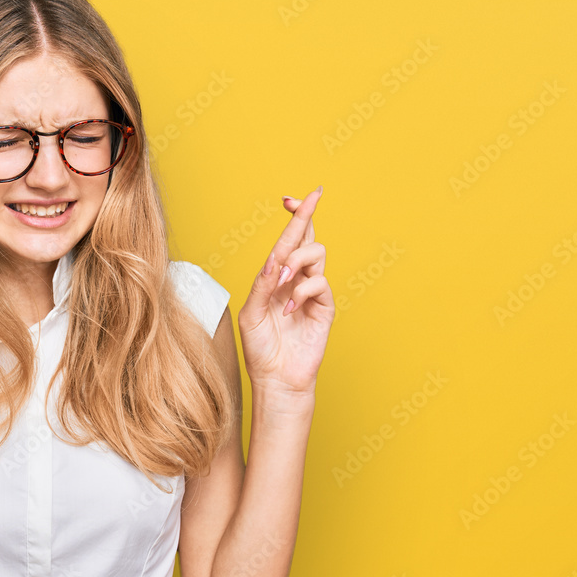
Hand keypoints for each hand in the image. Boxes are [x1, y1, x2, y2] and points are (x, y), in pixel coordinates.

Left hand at [238, 186, 334, 405]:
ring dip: (297, 261)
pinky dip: (302, 292)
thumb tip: (275, 259)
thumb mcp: (252, 312)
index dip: (294, 216)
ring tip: (282, 283)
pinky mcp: (324, 307)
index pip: (287, 240)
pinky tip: (289, 310)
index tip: (292, 198)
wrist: (276, 378)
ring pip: (316, 253)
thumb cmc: (260, 348)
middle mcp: (295, 279)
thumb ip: (263, 284)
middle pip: (307, 237)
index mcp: (276, 277)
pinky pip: (320, 284)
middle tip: (301, 203)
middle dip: (304, 217)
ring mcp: (312, 292)